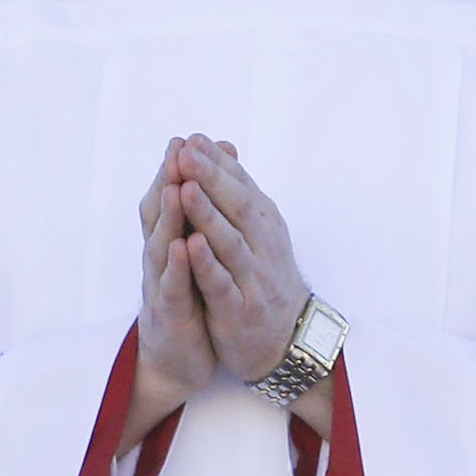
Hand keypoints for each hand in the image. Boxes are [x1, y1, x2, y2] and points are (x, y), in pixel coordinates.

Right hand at [127, 161, 220, 446]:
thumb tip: (206, 180)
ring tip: (174, 188)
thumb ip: (195, 221)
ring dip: (167, 218)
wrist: (177, 359)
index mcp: (170, 244)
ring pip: (162, 247)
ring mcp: (160, 286)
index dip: (175, 171)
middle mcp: (161, 260)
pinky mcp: (169, 314)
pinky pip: (172, 288)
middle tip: (176, 150)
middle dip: (167, 182)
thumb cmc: (186, 300)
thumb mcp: (193, 256)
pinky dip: (177, 267)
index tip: (187, 138)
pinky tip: (184, 248)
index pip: (169, 201)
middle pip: (160, 216)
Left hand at [168, 137, 313, 382]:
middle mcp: (263, 244)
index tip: (193, 139)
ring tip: (187, 188)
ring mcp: (253, 276)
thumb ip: (239, 195)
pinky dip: (207, 264)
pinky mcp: (240, 308)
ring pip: (229, 241)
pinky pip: (222, 283)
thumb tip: (222, 149)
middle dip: (210, 178)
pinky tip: (192, 246)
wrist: (289, 337)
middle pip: (237, 206)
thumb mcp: (258, 233)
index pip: (241, 186)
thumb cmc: (265, 278)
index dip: (217, 164)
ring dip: (208, 214)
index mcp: (264, 224)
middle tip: (188, 152)